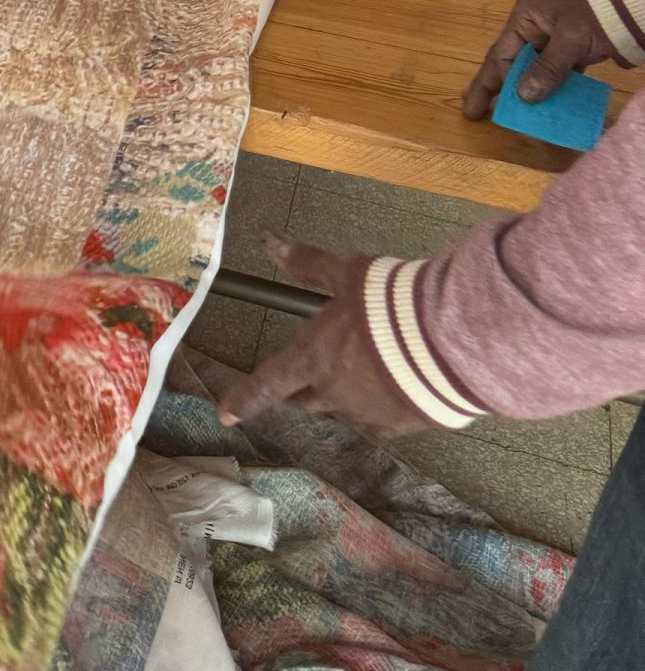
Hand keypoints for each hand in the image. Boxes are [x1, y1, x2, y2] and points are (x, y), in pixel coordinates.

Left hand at [216, 241, 424, 435]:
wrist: (445, 342)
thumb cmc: (387, 304)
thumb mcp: (345, 273)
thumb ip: (309, 263)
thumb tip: (271, 243)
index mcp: (311, 359)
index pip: (268, 384)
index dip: (244, 399)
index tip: (225, 415)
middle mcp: (332, 393)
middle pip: (305, 401)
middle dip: (299, 393)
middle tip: (300, 384)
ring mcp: (366, 414)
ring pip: (343, 410)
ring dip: (342, 397)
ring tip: (357, 378)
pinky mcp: (401, 426)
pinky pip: (379, 422)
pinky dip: (378, 407)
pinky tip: (391, 393)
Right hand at [464, 0, 608, 119]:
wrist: (627, 2)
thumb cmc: (592, 15)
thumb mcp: (569, 40)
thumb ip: (547, 68)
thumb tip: (523, 97)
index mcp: (524, 19)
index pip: (501, 55)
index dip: (490, 83)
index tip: (478, 108)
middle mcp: (532, 29)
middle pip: (510, 64)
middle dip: (495, 88)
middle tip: (476, 112)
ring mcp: (551, 40)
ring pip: (532, 71)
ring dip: (524, 93)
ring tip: (510, 115)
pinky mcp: (570, 50)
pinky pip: (554, 74)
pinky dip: (550, 90)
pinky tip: (545, 108)